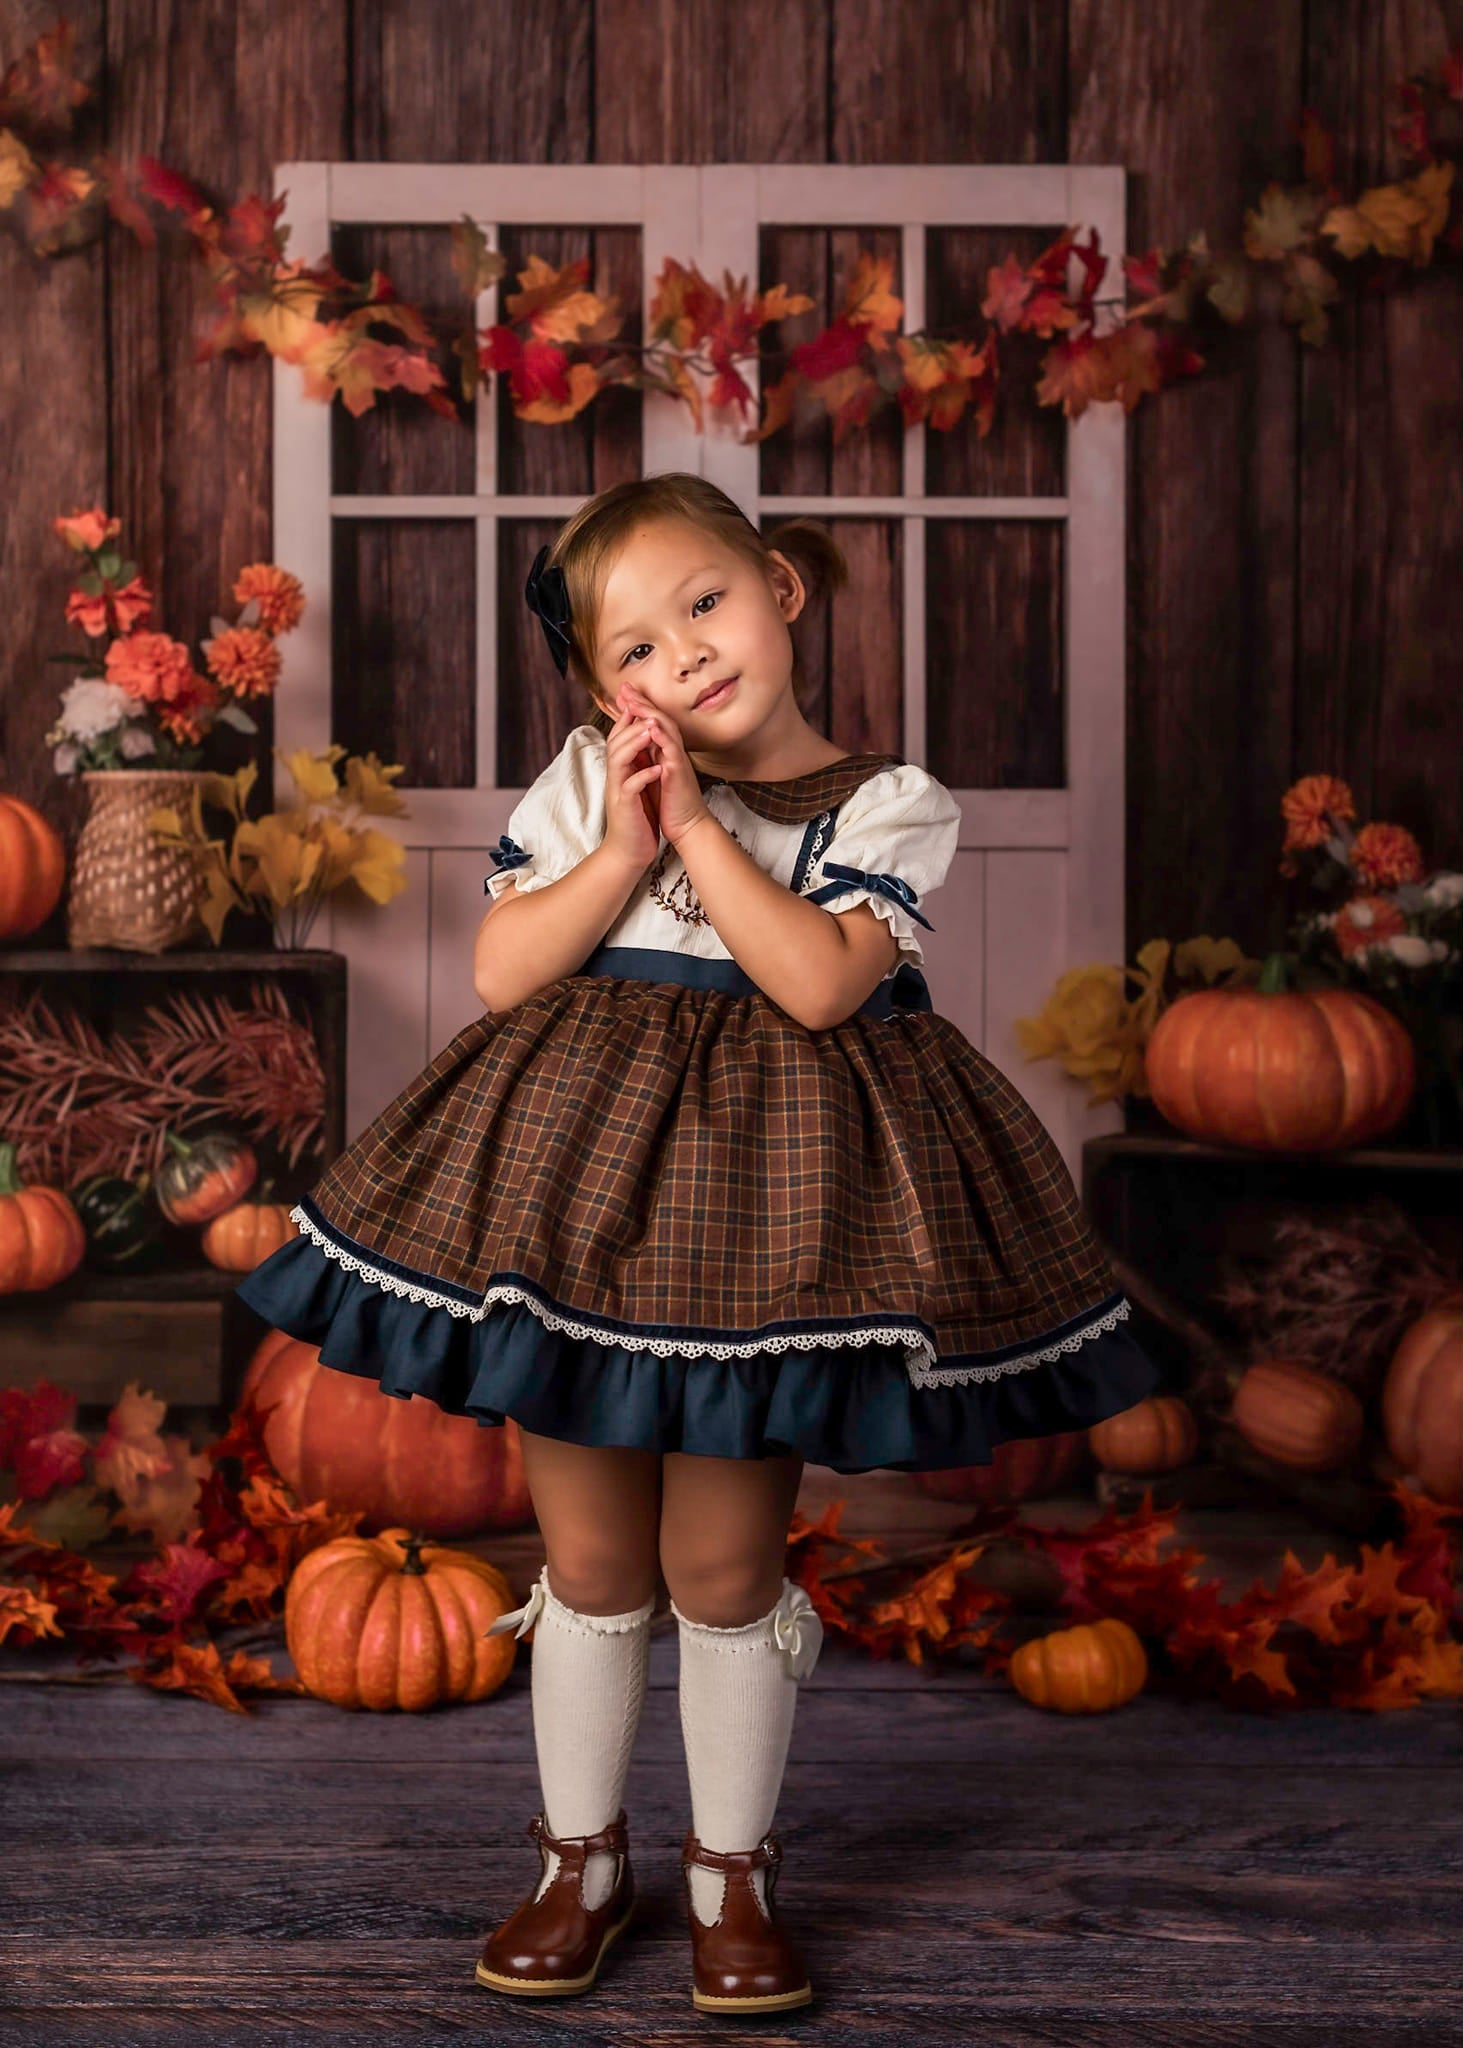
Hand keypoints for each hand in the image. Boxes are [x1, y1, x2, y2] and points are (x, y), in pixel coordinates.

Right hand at [600, 698, 664, 872]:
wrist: (629, 850)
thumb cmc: (637, 817)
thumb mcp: (637, 784)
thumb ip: (638, 763)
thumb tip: (644, 741)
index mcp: (620, 770)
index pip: (619, 737)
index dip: (627, 718)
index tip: (637, 698)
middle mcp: (615, 777)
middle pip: (616, 742)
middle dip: (629, 724)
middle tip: (643, 708)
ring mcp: (617, 791)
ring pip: (619, 760)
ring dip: (634, 744)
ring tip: (650, 731)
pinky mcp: (624, 806)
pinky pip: (630, 786)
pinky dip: (643, 776)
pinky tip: (658, 769)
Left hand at [618, 680, 712, 848]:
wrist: (688, 827)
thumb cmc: (672, 805)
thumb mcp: (657, 776)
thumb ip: (651, 759)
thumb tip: (640, 746)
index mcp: (664, 753)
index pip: (651, 723)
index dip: (638, 707)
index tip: (623, 694)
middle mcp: (672, 753)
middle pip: (658, 719)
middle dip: (642, 702)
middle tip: (626, 687)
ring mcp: (677, 761)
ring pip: (666, 730)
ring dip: (650, 713)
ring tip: (635, 700)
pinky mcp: (678, 774)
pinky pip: (671, 751)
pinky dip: (661, 737)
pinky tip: (651, 726)